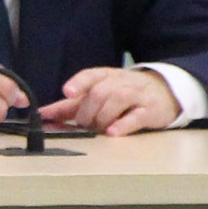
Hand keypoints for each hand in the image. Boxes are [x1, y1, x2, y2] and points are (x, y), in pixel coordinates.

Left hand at [38, 67, 180, 135]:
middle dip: (88, 110)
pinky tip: (113, 133)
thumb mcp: (97, 94)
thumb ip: (70, 106)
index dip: (78, 83)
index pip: (90, 75)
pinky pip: (136, 116)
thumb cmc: (124, 93)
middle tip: (83, 124)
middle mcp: (121, 82)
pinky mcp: (151, 111)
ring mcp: (137, 95)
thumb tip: (42, 114)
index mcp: (105, 76)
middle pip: (99, 92)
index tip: (67, 92)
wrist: (165, 91)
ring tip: (97, 129)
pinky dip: (123, 124)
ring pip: (117, 100)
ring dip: (102, 116)